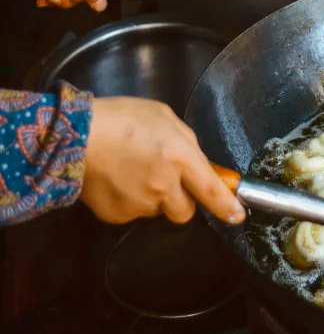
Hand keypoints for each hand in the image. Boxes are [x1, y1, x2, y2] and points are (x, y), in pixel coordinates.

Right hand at [81, 97, 245, 225]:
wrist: (75, 134)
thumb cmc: (122, 117)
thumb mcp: (164, 117)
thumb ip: (185, 142)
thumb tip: (197, 162)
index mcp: (180, 158)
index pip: (211, 191)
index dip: (227, 206)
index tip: (237, 216)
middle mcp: (163, 186)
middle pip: (185, 212)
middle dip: (181, 200)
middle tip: (166, 180)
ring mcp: (139, 204)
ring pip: (156, 210)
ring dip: (152, 196)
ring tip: (131, 170)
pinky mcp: (117, 215)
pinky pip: (131, 212)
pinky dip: (128, 200)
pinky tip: (116, 179)